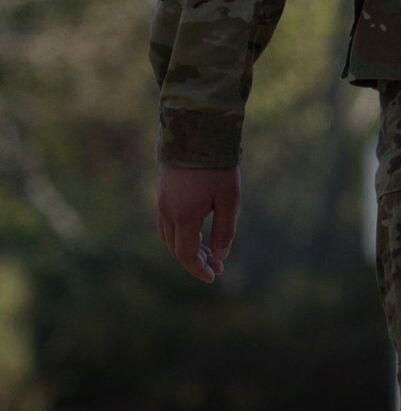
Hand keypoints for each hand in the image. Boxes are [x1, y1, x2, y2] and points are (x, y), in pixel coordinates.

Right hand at [156, 164, 239, 282]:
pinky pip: (167, 224)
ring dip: (187, 248)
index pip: (187, 255)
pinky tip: (196, 234)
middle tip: (216, 267)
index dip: (198, 269)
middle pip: (177, 248)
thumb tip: (220, 257)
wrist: (196, 134)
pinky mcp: (162, 193)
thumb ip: (224, 231)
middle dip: (196, 261)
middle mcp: (167, 213)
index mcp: (184, 217)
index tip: (213, 277)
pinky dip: (180, 235)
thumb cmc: (217, 167)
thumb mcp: (229, 200)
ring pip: (170, 237)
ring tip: (209, 254)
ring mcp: (161, 203)